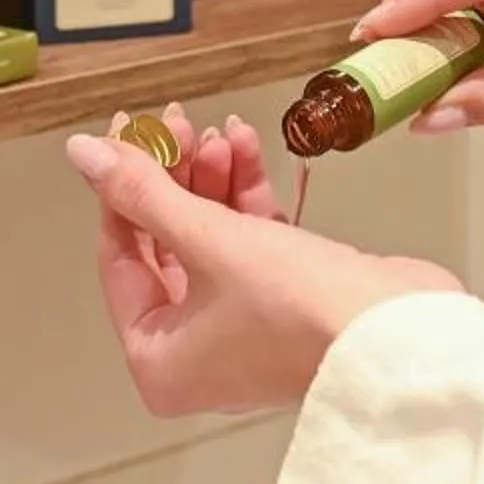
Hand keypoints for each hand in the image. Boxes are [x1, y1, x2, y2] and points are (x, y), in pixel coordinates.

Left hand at [67, 116, 462, 418]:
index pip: (119, 257)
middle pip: (165, 244)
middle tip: (177, 123)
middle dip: (174, 177)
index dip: (121, 186)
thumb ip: (144, 191)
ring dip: (213, 178)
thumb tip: (85, 152)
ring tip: (220, 130)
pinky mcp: (284, 300)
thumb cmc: (301, 310)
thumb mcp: (208, 238)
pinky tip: (246, 146)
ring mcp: (242, 327)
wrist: (398, 332)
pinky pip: (249, 240)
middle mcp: (195, 352)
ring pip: (209, 236)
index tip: (127, 130)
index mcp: (158, 360)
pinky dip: (246, 195)